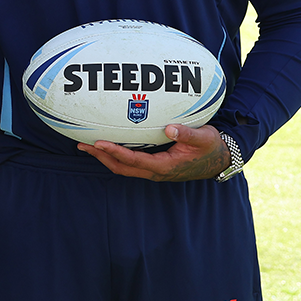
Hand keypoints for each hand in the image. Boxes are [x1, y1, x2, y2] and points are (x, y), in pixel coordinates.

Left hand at [78, 124, 229, 181]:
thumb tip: (169, 127)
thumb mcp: (203, 137)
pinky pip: (129, 163)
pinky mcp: (154, 167)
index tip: (99, 142)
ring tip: (87, 145)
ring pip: (123, 167)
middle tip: (82, 144)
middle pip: (121, 167)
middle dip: (101, 156)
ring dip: (104, 157)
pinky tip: (107, 145)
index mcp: (164, 166)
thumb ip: (187, 133)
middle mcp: (155, 172)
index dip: (114, 152)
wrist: (219, 159)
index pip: (133, 160)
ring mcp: (154, 171)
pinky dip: (115, 156)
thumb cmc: (210, 146)